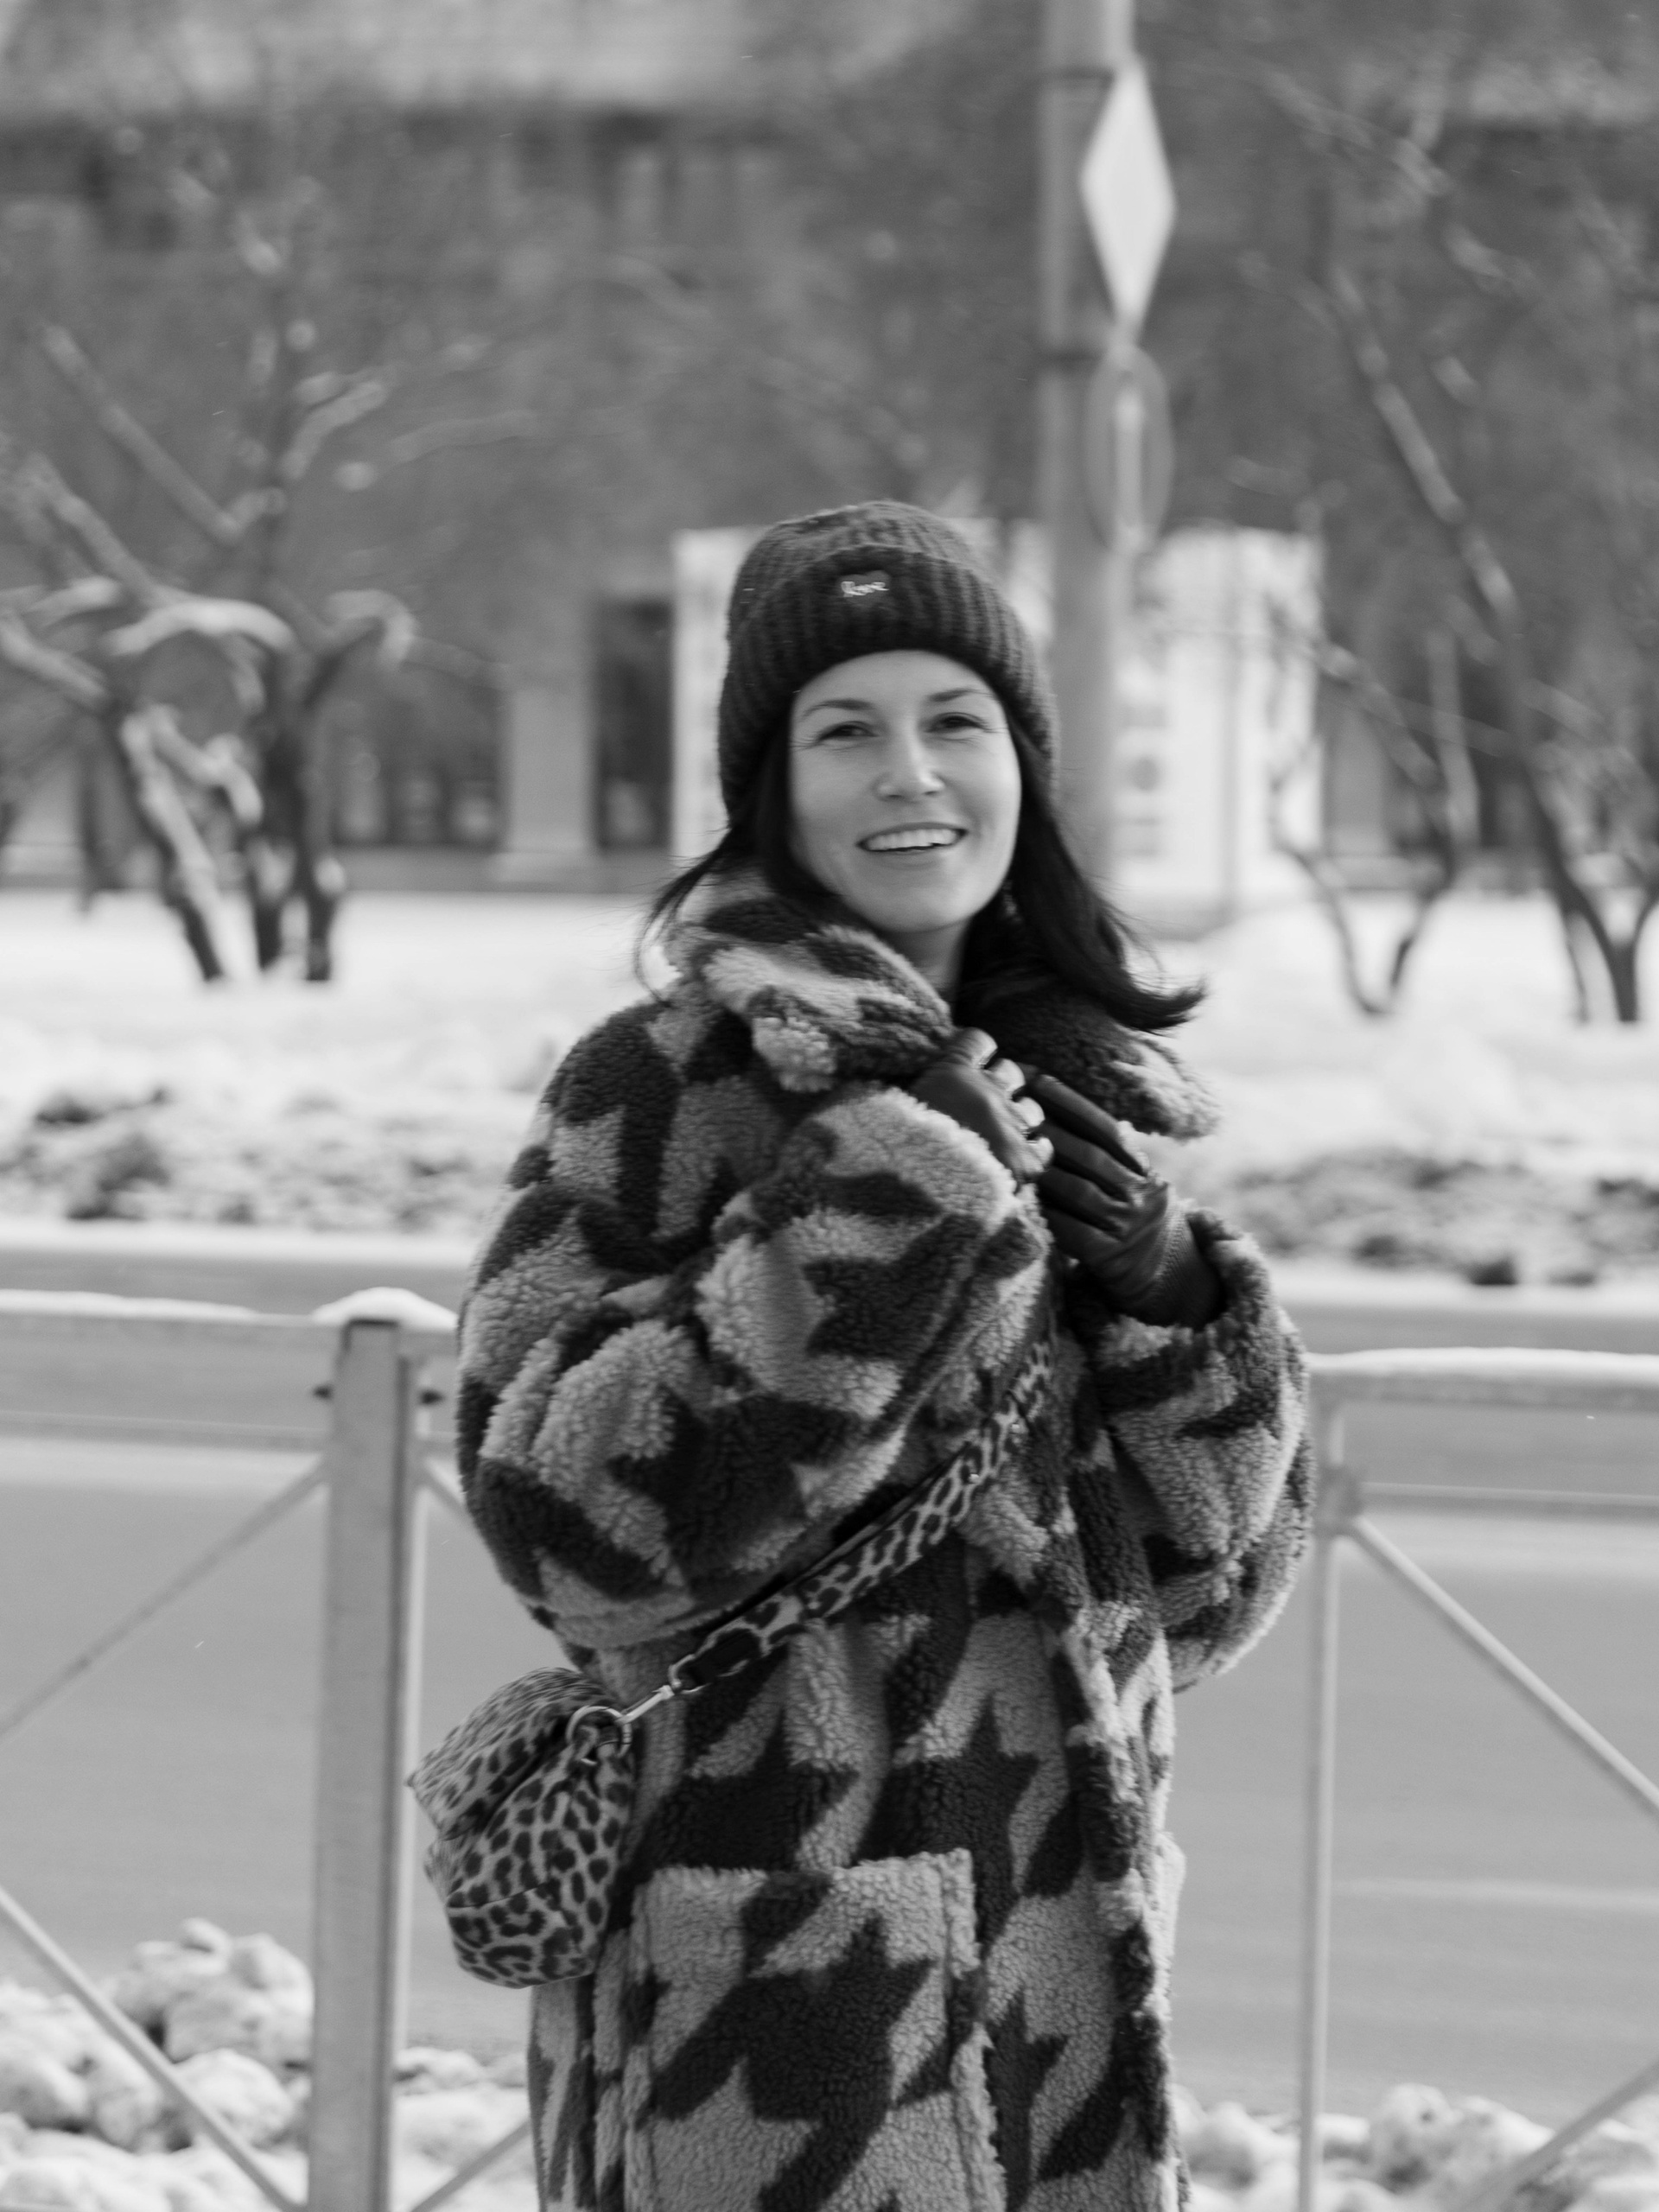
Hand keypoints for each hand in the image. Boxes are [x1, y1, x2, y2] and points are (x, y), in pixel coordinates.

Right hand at [907, 1030, 1051, 1184]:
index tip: (971, 1059)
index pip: (977, 1040)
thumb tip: (910, 1091)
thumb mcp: (895, 1108)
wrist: (922, 1192)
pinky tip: (1023, 1155)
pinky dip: (1036, 1149)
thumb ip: (913, 1092)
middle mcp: (989, 1092)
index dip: (977, 1049)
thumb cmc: (899, 1149)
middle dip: (1001, 1083)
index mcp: (954, 1073)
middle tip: (984, 1103)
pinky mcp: (1025, 1161)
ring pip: (1032, 1107)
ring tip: (1003, 1133)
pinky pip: (1045, 1147)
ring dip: (1019, 1116)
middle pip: (1011, 1071)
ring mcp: (1011, 1125)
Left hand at [1024, 1069, 1219, 1325]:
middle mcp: (1140, 1194)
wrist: (1168, 1275)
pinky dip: (1049, 1215)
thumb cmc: (1133, 1219)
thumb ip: (1105, 1156)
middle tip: (1015, 1108)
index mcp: (1144, 1170)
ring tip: (1014, 1152)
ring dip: (1046, 1170)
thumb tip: (1058, 1110)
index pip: (1108, 1129)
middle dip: (1052, 1130)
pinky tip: (1026, 1201)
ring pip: (1081, 1192)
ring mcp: (1127, 1225)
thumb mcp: (1133, 1184)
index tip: (1040, 1080)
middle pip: (1092, 1156)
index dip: (1074, 1103)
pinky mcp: (1111, 1257)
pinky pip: (1075, 1232)